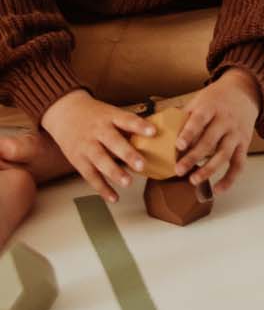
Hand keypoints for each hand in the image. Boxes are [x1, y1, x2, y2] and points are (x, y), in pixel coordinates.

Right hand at [40, 89, 156, 203]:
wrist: (63, 112)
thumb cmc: (94, 115)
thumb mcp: (110, 113)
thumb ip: (127, 126)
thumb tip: (153, 138)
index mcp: (109, 116)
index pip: (126, 119)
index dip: (139, 126)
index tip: (153, 131)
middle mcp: (98, 131)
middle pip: (113, 142)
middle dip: (127, 154)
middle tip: (142, 165)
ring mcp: (86, 145)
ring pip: (100, 160)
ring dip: (114, 173)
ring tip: (128, 183)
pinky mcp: (78, 159)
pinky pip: (90, 175)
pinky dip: (102, 188)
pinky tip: (114, 197)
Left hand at [174, 70, 259, 193]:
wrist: (244, 91)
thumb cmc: (216, 99)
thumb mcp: (199, 100)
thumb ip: (183, 117)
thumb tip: (157, 132)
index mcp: (211, 108)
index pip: (199, 120)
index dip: (189, 133)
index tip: (179, 145)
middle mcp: (225, 120)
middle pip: (210, 140)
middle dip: (194, 157)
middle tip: (178, 170)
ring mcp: (235, 133)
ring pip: (224, 154)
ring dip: (209, 169)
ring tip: (193, 180)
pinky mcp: (244, 144)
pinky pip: (239, 164)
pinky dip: (230, 178)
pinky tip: (218, 189)